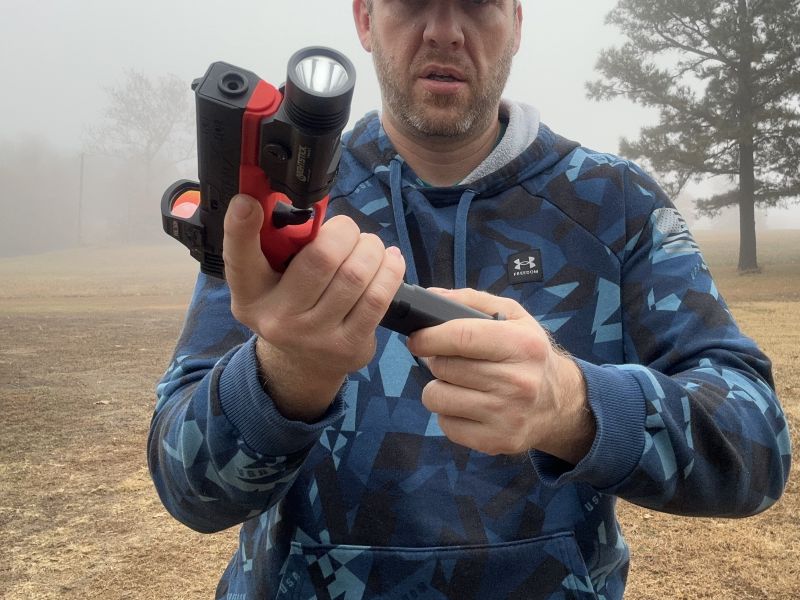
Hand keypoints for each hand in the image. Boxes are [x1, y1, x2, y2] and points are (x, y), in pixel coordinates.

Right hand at [223, 194, 405, 421]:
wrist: (304, 363)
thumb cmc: (290, 304)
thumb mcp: (269, 280)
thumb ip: (277, 246)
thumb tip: (308, 208)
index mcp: (250, 293)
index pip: (239, 257)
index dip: (240, 227)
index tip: (247, 201)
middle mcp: (277, 318)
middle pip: (321, 258)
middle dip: (344, 232)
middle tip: (347, 231)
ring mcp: (314, 336)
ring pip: (355, 275)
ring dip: (371, 249)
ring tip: (370, 246)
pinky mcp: (348, 346)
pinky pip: (378, 298)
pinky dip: (390, 270)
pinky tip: (389, 261)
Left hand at [406, 288, 594, 463]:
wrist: (559, 403)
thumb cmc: (527, 354)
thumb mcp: (513, 317)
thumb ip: (472, 301)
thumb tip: (431, 298)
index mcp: (522, 345)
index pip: (461, 337)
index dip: (429, 336)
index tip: (417, 338)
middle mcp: (518, 382)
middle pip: (444, 368)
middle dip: (437, 361)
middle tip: (450, 360)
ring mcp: (507, 415)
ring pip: (437, 398)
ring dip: (439, 388)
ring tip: (458, 383)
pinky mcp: (496, 441)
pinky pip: (445, 425)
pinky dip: (449, 414)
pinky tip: (467, 405)